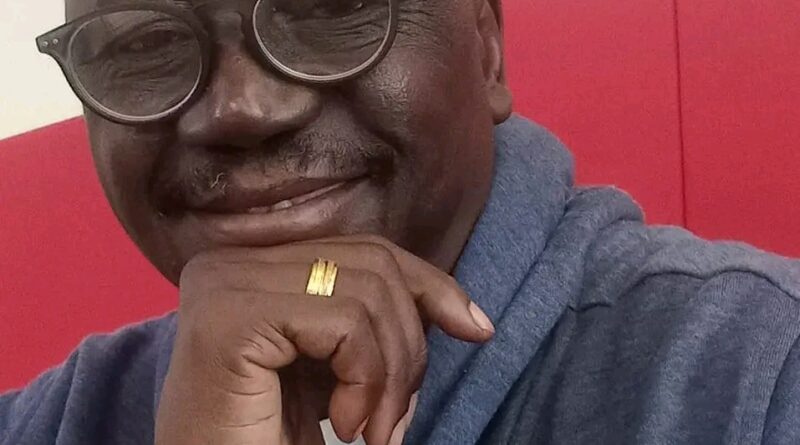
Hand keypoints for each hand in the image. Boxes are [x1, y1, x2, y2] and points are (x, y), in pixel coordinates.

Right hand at [155, 235, 494, 444]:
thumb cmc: (273, 439)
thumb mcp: (336, 369)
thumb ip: (375, 325)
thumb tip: (466, 312)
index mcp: (253, 265)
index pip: (364, 250)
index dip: (430, 285)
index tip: (477, 328)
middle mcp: (230, 261)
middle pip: (373, 264)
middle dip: (409, 345)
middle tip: (396, 422)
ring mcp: (224, 282)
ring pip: (367, 292)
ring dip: (391, 376)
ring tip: (373, 434)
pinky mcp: (230, 316)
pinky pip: (345, 321)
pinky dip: (366, 379)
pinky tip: (344, 426)